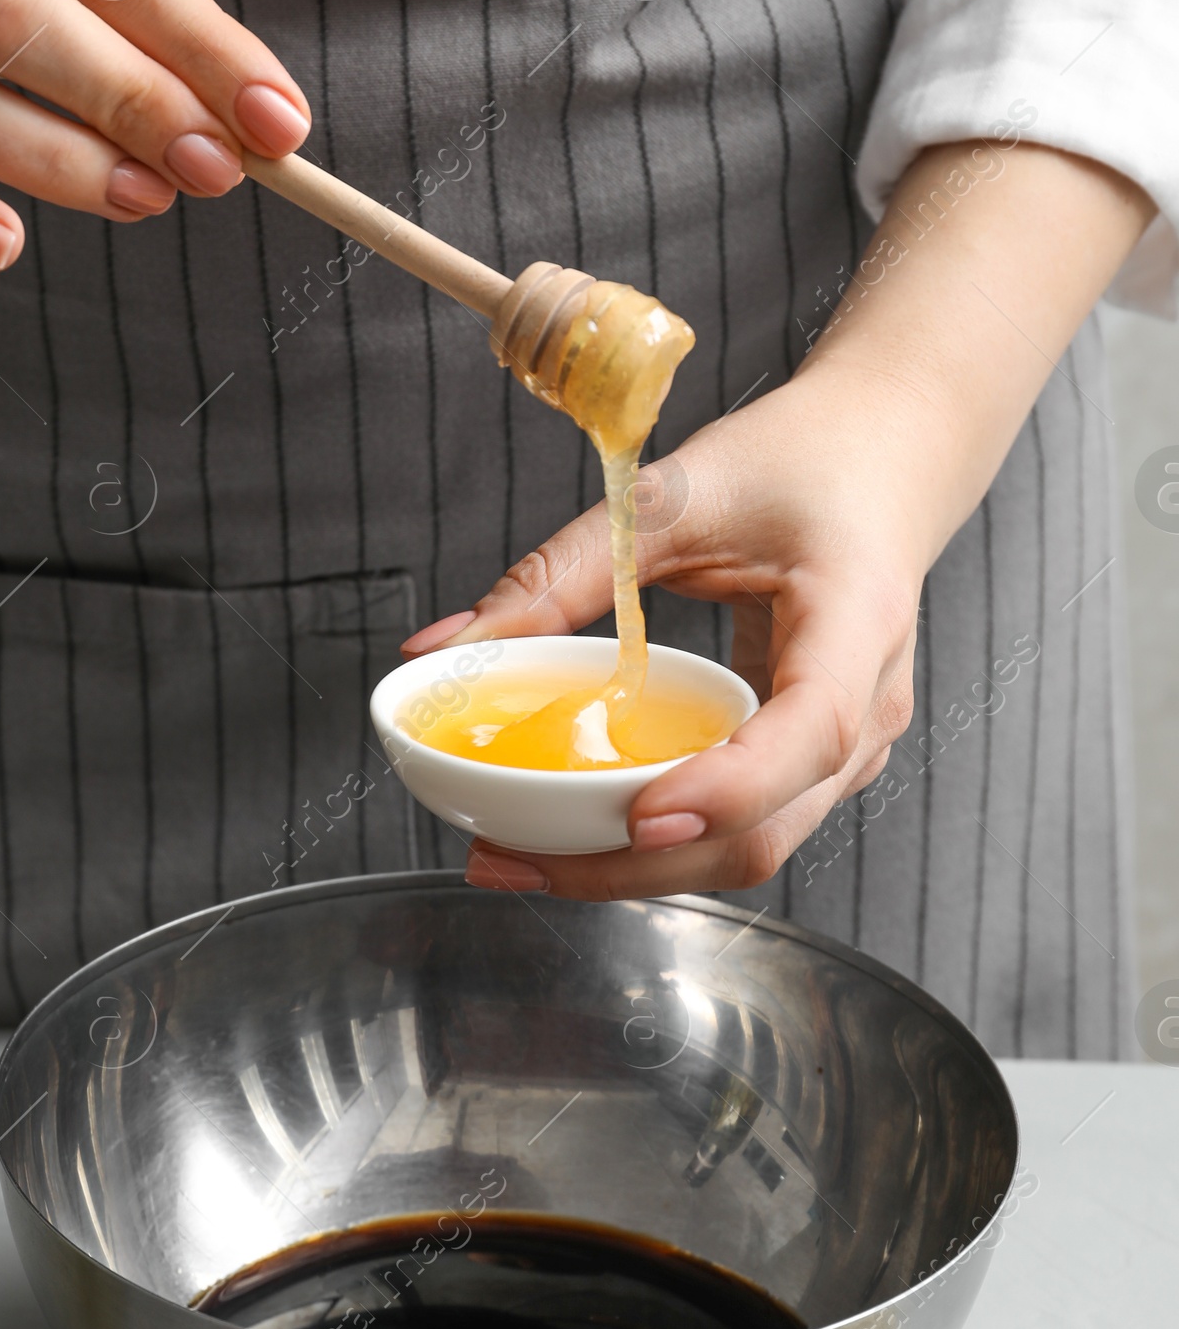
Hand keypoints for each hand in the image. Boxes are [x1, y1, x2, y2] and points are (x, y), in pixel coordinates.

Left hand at [406, 366, 927, 898]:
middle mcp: (871, 706)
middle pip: (767, 831)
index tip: (639, 816)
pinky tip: (578, 833)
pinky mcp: (817, 766)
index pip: (812, 731)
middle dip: (634, 867)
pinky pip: (742, 828)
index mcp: (858, 618)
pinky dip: (659, 845)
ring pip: (752, 849)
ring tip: (521, 857)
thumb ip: (562, 571)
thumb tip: (441, 647)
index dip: (729, 788)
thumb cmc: (800, 461)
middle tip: (511, 856)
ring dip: (635, 872)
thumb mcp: (673, 495)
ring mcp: (852, 751)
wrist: (886, 456)